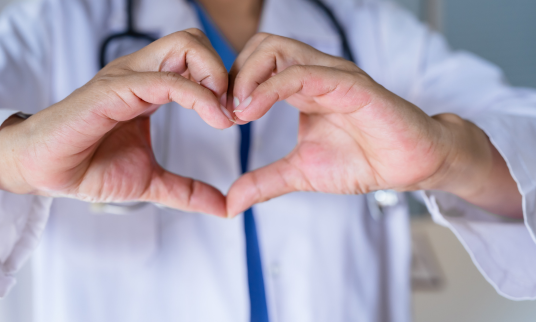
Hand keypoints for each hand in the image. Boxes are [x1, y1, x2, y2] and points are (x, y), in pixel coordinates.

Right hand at [0, 29, 233, 216]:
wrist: (43, 172)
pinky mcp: (113, 91)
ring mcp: (126, 78)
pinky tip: (213, 119)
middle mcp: (140, 73)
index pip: (196, 59)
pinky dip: (197, 95)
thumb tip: (223, 207)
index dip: (223, 83)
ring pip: (184, 46)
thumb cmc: (88, 168)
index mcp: (149, 85)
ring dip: (215, 76)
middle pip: (194, 40)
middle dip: (223, 70)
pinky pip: (164, 80)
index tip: (236, 118)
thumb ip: (186, 190)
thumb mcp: (150, 181)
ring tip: (224, 115)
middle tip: (233, 110)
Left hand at [225, 33, 521, 217]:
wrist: (411, 166)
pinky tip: (253, 111)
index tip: (218, 117)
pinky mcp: (351, 85)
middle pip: (260, 45)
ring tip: (237, 112)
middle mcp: (314, 72)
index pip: (255, 63)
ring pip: (276, 49)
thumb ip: (264, 183)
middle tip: (223, 112)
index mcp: (301, 86)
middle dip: (233, 74)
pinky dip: (271, 88)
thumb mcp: (300, 173)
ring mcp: (332, 74)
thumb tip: (230, 204)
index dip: (230, 85)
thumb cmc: (362, 160)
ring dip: (246, 77)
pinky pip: (303, 73)